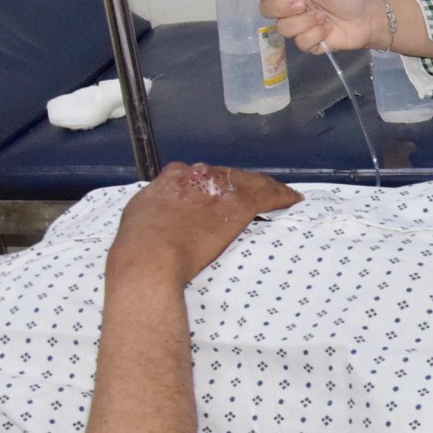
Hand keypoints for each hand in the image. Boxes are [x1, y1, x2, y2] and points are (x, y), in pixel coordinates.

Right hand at [110, 163, 301, 286]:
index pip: (200, 175)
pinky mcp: (239, 204)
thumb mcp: (140, 216)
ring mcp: (220, 189)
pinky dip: (283, 196)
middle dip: (239, 186)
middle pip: (227, 176)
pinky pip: (268, 195)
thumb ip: (156, 208)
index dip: (213, 185)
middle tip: (251, 198)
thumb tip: (162, 212)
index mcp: (173, 178)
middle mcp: (197, 175)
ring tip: (279, 195)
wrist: (149, 257)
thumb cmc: (138, 246)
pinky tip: (294, 200)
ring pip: (250, 182)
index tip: (219, 195)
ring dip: (265, 188)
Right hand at [257, 0, 384, 53]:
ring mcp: (299, 26)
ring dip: (304, 22)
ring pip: (283, 28)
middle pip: (267, 10)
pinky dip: (315, 35)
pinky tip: (327, 29)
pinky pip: (300, 42)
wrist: (369, 18)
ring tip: (324, 17)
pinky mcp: (309, 43)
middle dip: (280, 8)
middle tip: (302, 4)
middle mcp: (291, 7)